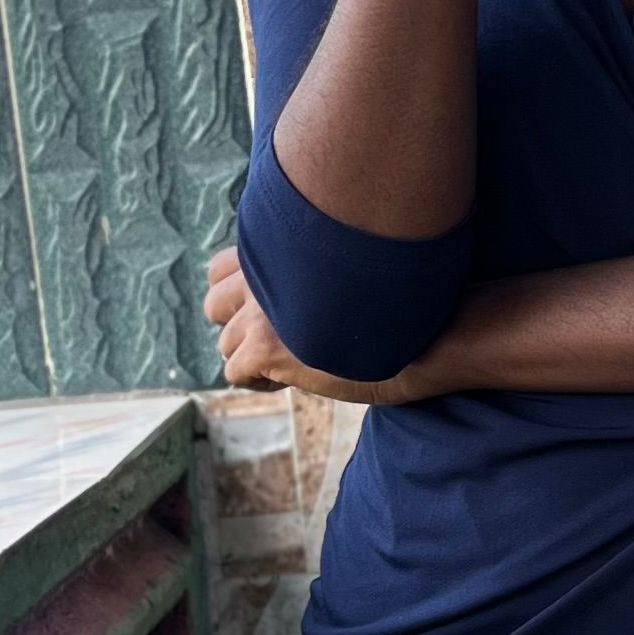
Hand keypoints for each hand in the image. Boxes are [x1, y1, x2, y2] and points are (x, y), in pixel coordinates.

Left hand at [203, 248, 390, 403]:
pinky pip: (235, 372)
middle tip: (276, 341)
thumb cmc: (394, 307)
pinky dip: (257, 382)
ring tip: (289, 364)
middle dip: (238, 327)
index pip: (221, 268)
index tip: (272, 312)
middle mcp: (263, 276)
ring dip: (252, 357)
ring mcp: (261, 311)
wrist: (419, 334)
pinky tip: (288, 381)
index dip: (239, 295)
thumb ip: (302, 276)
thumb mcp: (340, 274)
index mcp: (279, 252)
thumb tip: (283, 303)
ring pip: (226, 343)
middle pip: (214, 306)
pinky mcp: (266, 346)